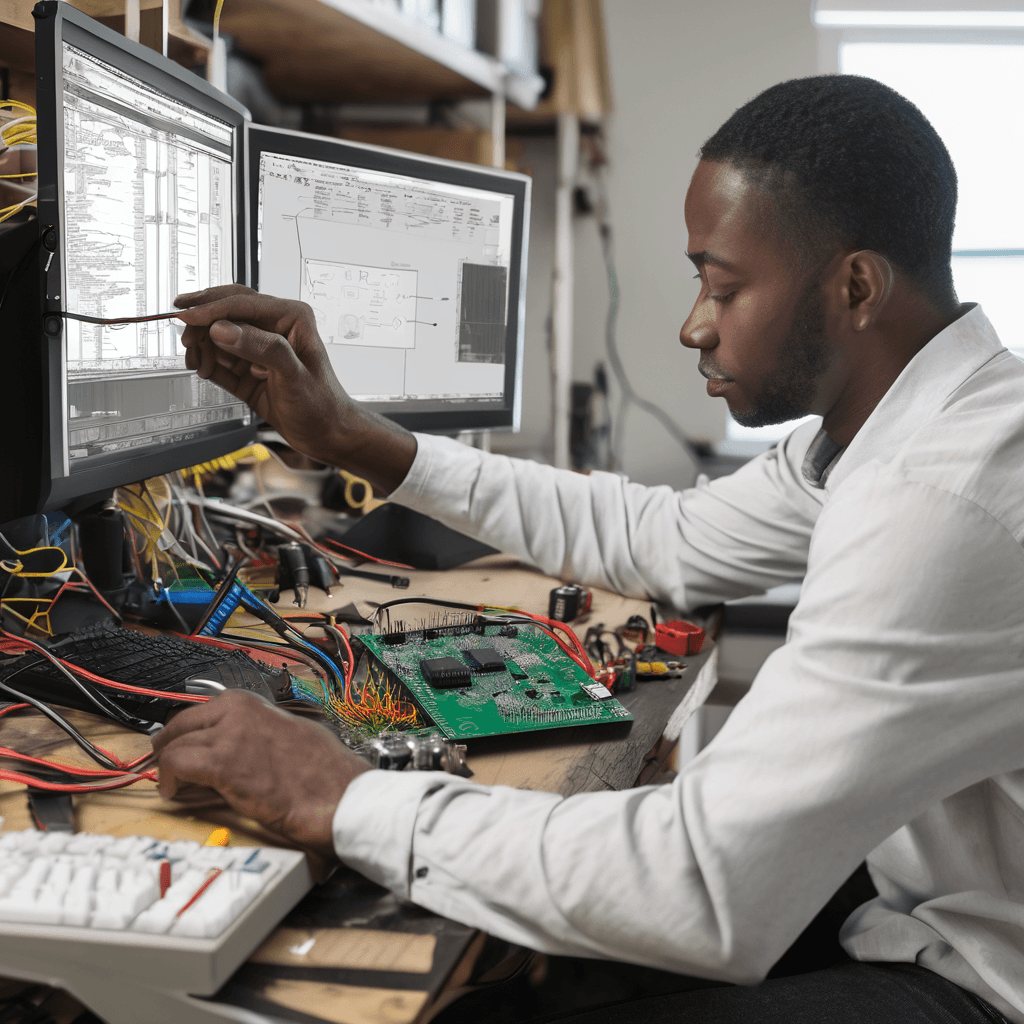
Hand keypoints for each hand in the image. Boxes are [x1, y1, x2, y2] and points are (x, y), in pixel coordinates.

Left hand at [152, 690, 369, 859]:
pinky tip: (174, 792)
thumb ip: (261, 733)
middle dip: (168, 743)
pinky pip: (176, 765)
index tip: (179, 743)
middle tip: (163, 761)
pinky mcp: (222, 764)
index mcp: (254, 703)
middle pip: (182, 723)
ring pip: (174, 744)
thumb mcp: (291, 733)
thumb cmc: (325, 771)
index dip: (186, 731)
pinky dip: (169, 780)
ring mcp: (229, 734)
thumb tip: (245, 744)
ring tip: (171, 783)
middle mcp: (238, 711)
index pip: (202, 711)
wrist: (337, 794)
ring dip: (167, 766)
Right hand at [173, 285, 415, 491]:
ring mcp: (259, 349)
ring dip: (203, 346)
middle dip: (202, 323)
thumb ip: (261, 348)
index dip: (210, 308)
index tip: (185, 316)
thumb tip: (224, 329)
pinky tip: (204, 369)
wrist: (329, 436)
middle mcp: (274, 328)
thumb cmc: (323, 406)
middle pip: (226, 312)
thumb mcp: (294, 375)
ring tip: (196, 360)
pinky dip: (208, 362)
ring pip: (219, 336)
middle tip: (184, 335)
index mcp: (291, 318)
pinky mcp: (250, 370)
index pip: (241, 303)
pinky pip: (220, 359)